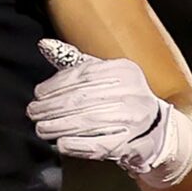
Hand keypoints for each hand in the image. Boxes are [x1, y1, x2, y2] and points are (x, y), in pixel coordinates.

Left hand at [27, 37, 191, 185]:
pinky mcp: (132, 144)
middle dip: (52, 107)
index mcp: (125, 71)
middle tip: (33, 113)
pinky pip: (99, 145)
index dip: (56, 85)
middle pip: (82, 100)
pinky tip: (60, 143)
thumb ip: (75, 63)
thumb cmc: (122, 99)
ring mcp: (135, 120)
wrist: (158, 130)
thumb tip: (44, 45)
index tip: (38, 94)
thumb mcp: (104, 76)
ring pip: (87, 122)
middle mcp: (133, 93)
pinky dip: (76, 145)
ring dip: (58, 126)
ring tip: (41, 128)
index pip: (84, 75)